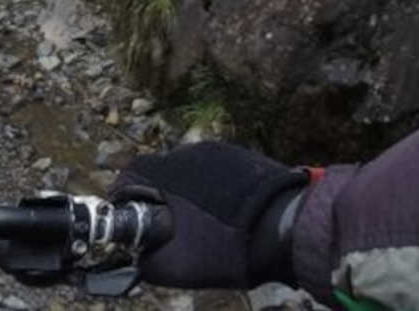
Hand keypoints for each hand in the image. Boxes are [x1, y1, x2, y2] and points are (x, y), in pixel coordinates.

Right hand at [108, 142, 308, 288]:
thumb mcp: (176, 268)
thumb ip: (145, 261)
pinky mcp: (243, 156)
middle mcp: (185, 152)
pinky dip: (215, 191)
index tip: (136, 226)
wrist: (292, 230)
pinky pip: (217, 172)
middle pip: (158, 174)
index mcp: (162, 171)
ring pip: (189, 173)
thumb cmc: (228, 247)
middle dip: (161, 201)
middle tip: (173, 231)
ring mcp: (218, 150)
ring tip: (205, 226)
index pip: (127, 178)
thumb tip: (139, 256)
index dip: (127, 203)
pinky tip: (229, 215)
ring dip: (189, 195)